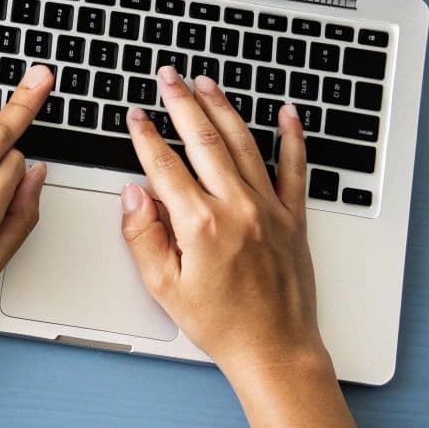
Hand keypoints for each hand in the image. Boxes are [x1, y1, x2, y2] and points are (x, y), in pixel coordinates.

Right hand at [120, 66, 323, 375]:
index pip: (164, 165)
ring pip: (243, 144)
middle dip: (182, 102)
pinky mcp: (293, 217)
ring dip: (222, 108)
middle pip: (204, 140)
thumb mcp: (164, 287)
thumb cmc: (221, 324)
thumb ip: (142, 236)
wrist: (275, 349)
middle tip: (168, 77)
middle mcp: (238, 208)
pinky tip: (286, 113)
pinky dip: (292, 138)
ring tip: (205, 83)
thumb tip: (133, 194)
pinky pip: (295, 168)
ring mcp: (269, 209)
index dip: (146, 135)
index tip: (135, 115)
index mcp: (201, 225)